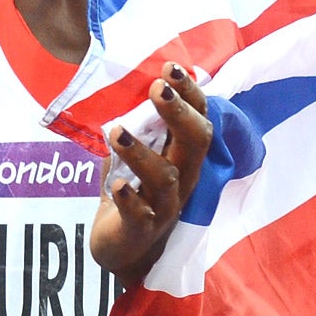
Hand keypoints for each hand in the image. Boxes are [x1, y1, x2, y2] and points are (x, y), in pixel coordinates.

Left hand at [88, 63, 212, 282]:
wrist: (123, 249)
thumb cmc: (131, 193)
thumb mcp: (136, 154)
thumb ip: (138, 124)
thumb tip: (130, 80)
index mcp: (184, 156)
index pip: (199, 119)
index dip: (190, 93)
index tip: (171, 66)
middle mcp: (183, 179)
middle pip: (195, 143)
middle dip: (178, 113)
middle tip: (157, 87)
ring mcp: (165, 207)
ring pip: (165, 178)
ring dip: (141, 153)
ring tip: (116, 132)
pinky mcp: (141, 230)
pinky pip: (140, 215)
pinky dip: (129, 199)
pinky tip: (116, 186)